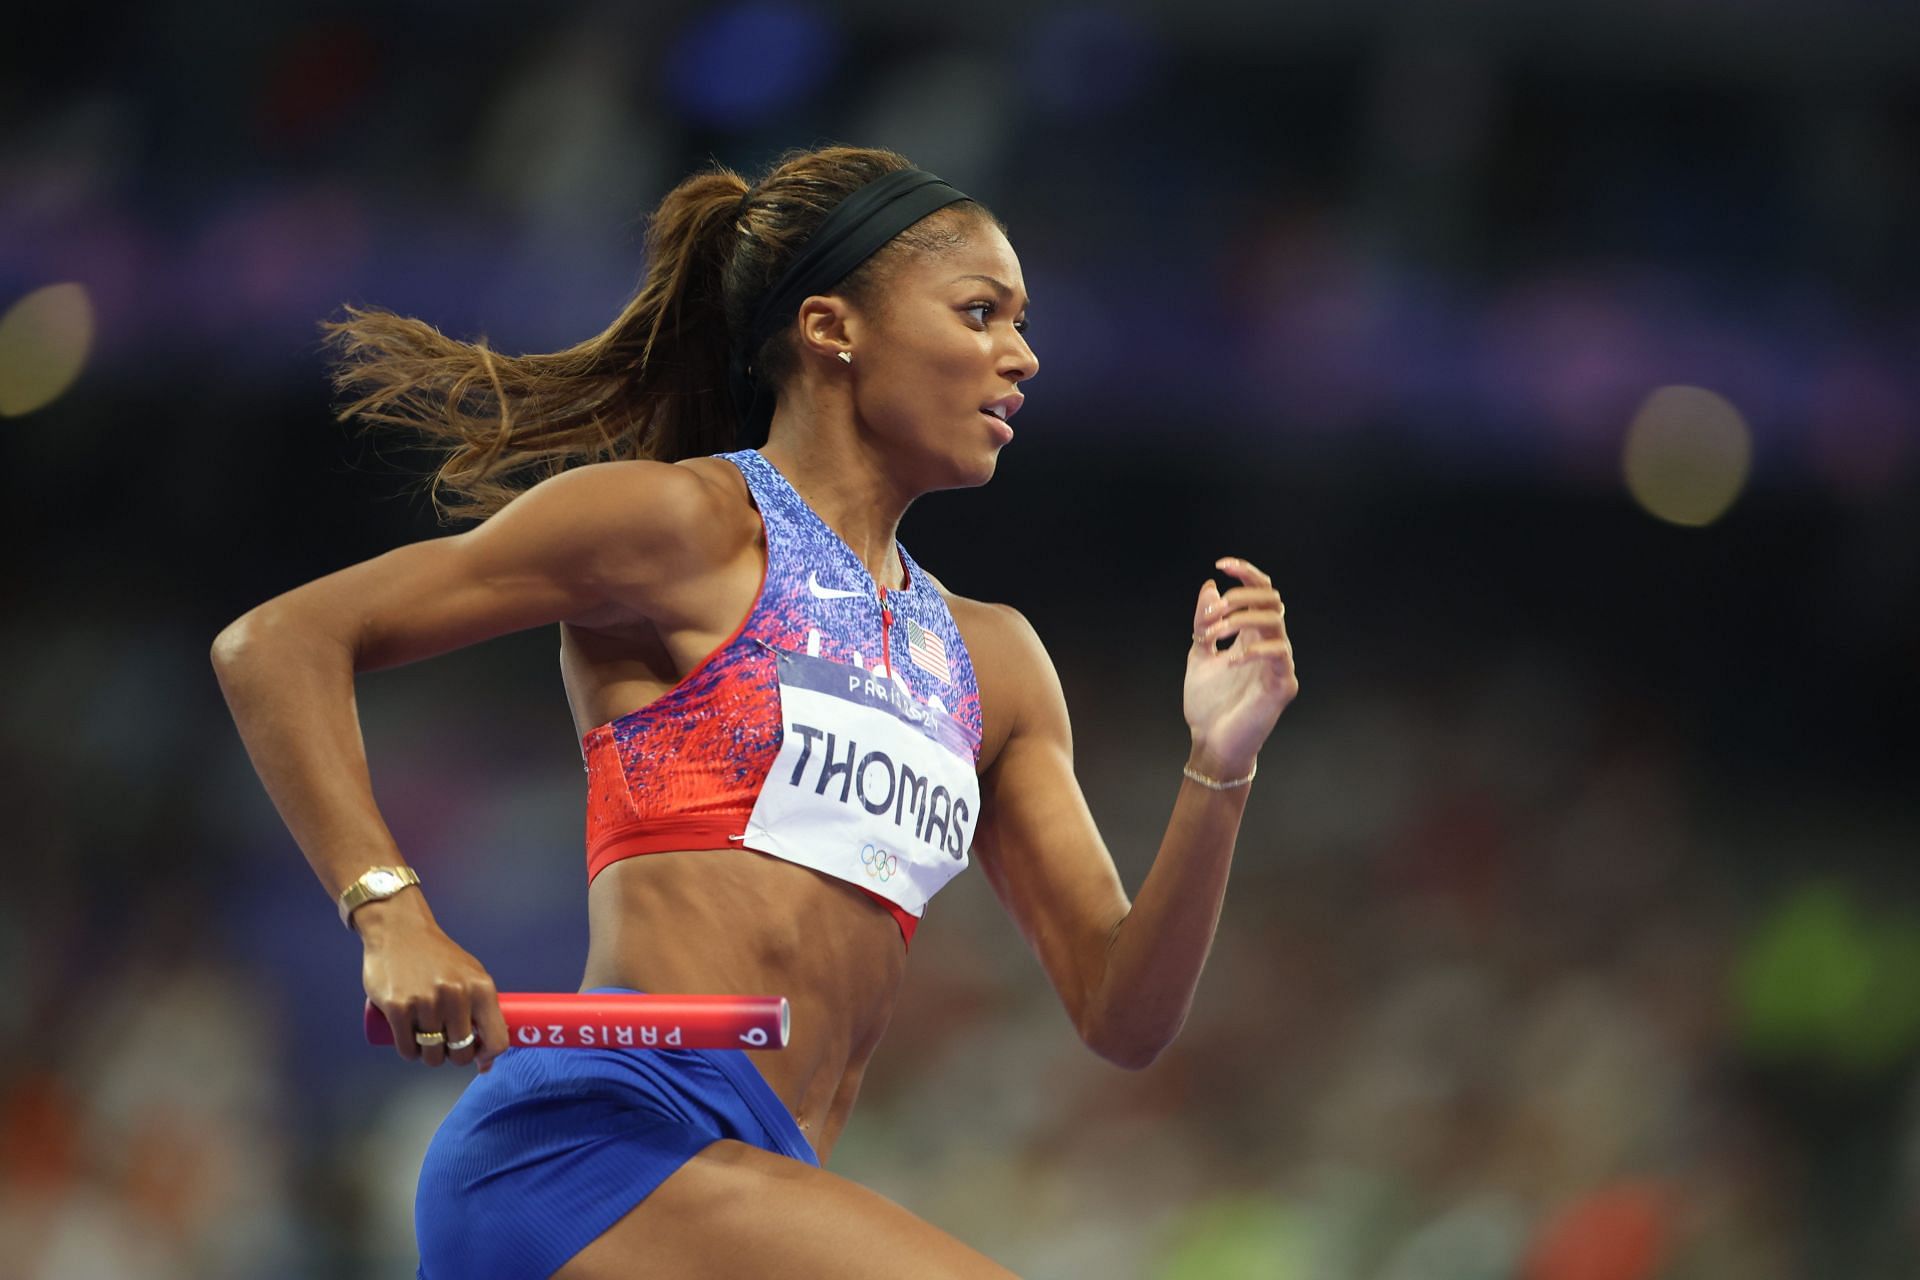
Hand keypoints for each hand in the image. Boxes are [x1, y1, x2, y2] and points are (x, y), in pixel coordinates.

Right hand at [357, 897, 507, 1071]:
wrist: (400, 931)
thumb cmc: (438, 958)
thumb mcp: (471, 975)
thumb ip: (482, 1010)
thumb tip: (486, 1060)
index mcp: (481, 988)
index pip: (497, 1040)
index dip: (488, 1056)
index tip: (478, 1056)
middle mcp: (456, 995)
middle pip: (462, 1053)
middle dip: (454, 1057)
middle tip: (446, 1046)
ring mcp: (426, 1002)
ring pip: (433, 1054)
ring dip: (429, 1056)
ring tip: (426, 1043)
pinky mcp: (398, 1006)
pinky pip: (407, 1049)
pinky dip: (409, 1052)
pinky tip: (410, 1043)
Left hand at [1184, 557, 1298, 772]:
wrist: (1211, 742)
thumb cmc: (1208, 704)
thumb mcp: (1198, 654)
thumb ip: (1205, 622)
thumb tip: (1211, 587)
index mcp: (1251, 634)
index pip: (1259, 591)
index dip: (1245, 572)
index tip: (1221, 564)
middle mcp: (1268, 643)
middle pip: (1271, 598)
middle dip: (1240, 597)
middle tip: (1213, 614)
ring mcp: (1279, 664)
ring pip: (1274, 621)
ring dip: (1239, 620)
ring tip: (1212, 636)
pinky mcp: (1283, 685)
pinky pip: (1278, 653)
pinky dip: (1253, 649)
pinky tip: (1229, 660)